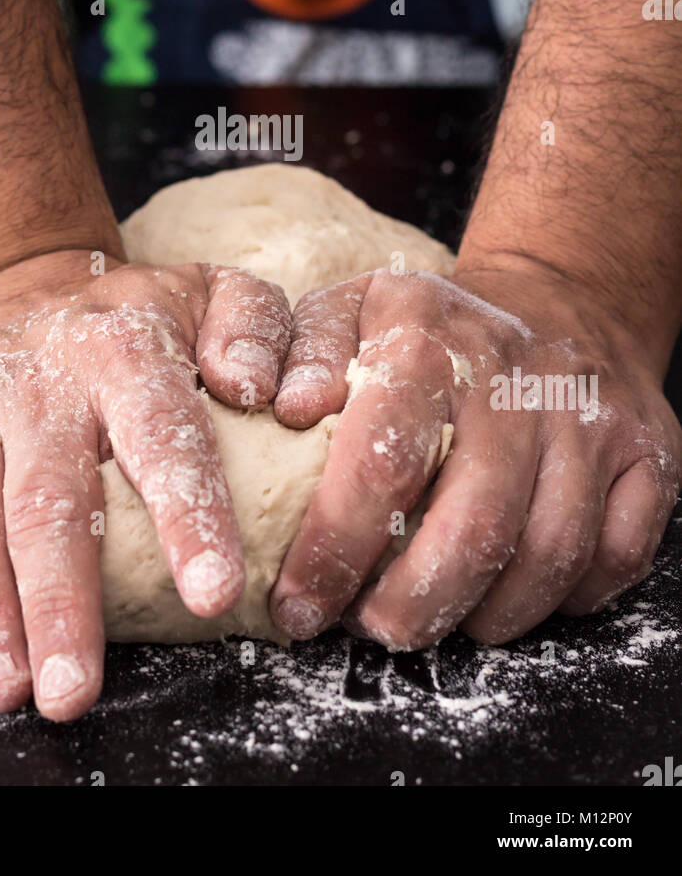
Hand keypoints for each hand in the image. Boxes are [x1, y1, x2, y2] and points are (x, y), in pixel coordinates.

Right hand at [0, 251, 289, 718]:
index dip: (189, 514)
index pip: (161, 434)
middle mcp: (40, 378)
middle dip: (61, 600)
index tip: (213, 593)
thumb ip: (256, 328)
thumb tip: (257, 388)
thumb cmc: (132, 317)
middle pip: (50, 498)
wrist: (16, 283)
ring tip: (8, 687)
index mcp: (124, 351)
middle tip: (73, 690)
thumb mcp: (211, 293)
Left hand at [269, 263, 681, 647]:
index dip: (335, 549)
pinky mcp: (648, 453)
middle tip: (374, 630)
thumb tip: (282, 409)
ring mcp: (591, 417)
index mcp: (427, 340)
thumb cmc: (430, 328)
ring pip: (550, 552)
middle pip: (474, 525)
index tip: (299, 604)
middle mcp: (516, 378)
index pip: (380, 462)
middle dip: (412, 605)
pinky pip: (618, 555)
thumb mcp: (350, 310)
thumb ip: (302, 354)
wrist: (558, 298)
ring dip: (486, 613)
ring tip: (434, 617)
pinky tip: (513, 593)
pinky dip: (568, 598)